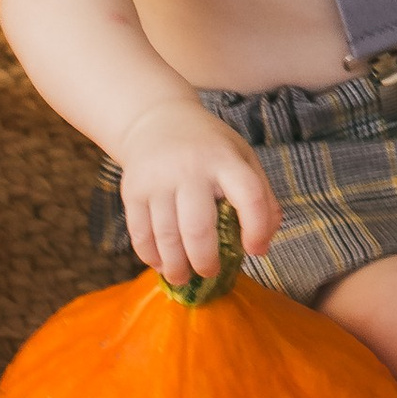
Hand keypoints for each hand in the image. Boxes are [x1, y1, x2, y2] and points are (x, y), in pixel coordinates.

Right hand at [113, 104, 276, 290]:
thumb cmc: (209, 146)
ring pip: (166, 236)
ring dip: (176, 266)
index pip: (249, 196)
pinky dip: (151, 256)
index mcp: (225, 159)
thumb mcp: (242, 157)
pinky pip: (141, 233)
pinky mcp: (133, 190)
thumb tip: (264, 243)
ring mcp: (158, 179)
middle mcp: (190, 168)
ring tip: (183, 277)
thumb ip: (261, 196)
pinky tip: (161, 264)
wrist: (157, 120)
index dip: (257, 229)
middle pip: (198, 228)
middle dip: (205, 261)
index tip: (254, 250)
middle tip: (210, 273)